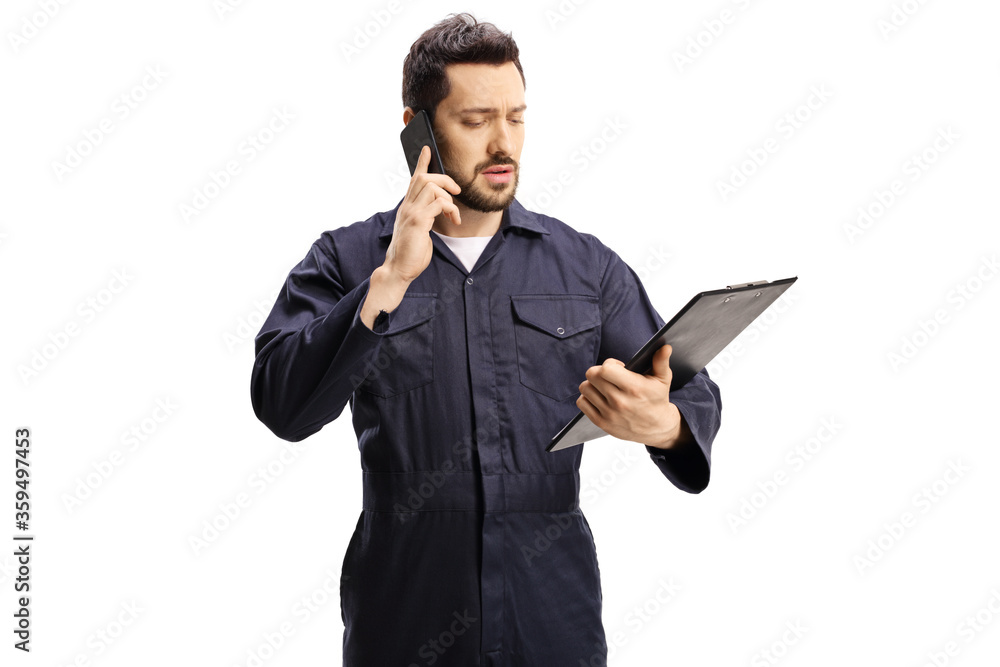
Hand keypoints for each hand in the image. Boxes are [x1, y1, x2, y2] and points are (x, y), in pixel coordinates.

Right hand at [383, 145, 461, 283]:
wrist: (399, 269)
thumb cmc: (411, 253)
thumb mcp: (419, 230)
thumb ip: (425, 217)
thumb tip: (438, 210)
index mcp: (407, 207)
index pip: (413, 179)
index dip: (422, 163)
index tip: (428, 149)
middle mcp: (407, 207)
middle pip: (424, 177)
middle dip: (444, 179)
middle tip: (456, 192)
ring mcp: (411, 213)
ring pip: (432, 187)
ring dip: (449, 198)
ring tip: (454, 214)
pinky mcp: (418, 222)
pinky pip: (439, 203)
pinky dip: (451, 209)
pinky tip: (454, 220)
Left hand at [575, 344, 689, 448]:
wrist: (657, 428)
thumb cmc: (657, 400)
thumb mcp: (663, 380)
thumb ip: (661, 361)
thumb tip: (665, 347)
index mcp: (634, 388)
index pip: (606, 369)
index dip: (609, 363)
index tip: (618, 367)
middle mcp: (620, 402)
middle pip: (592, 375)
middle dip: (599, 372)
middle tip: (609, 376)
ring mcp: (609, 413)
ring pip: (585, 388)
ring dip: (592, 384)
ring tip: (604, 386)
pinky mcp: (602, 423)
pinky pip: (582, 403)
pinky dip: (587, 397)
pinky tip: (599, 397)